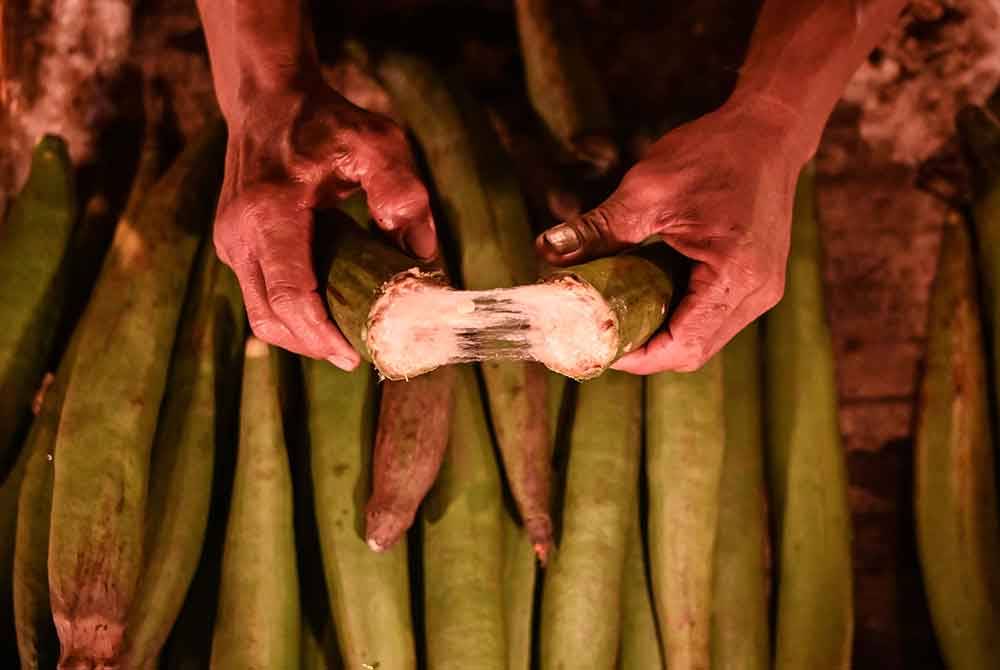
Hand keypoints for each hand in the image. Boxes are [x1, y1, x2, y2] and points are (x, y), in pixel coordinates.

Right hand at [214, 82, 435, 368]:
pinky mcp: (234, 247)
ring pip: (261, 315)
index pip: (289, 295)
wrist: (268, 100)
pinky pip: (261, 297)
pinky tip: (329, 313)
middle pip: (271, 318)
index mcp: (269, 211)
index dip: (322, 334)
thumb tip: (421, 254)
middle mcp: (239, 234)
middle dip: (316, 344)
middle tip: (359, 354)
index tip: (356, 355)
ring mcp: (231, 244)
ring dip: (303, 335)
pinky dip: (293, 315)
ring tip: (347, 339)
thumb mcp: (378, 142)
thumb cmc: (326, 122)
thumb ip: (403, 191)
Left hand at [536, 100, 807, 372]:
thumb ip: (597, 228)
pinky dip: (679, 315)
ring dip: (661, 333)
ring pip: (703, 339)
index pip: (682, 345)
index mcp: (734, 274)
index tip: (596, 344)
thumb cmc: (713, 152)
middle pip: (693, 351)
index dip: (636, 356)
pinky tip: (649, 296)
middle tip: (600, 332)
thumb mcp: (647, 190)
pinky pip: (713, 318)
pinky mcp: (757, 281)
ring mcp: (762, 290)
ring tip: (619, 315)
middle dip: (644, 349)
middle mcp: (756, 292)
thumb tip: (545, 250)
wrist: (767, 130)